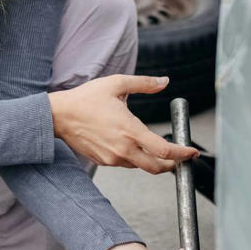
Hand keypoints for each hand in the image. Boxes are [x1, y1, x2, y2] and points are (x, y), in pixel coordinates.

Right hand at [47, 75, 198, 173]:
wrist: (59, 116)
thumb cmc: (86, 98)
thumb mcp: (116, 84)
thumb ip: (144, 83)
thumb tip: (165, 82)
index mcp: (130, 130)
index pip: (164, 150)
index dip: (182, 154)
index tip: (191, 152)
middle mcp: (123, 149)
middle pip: (156, 167)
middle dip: (172, 164)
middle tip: (179, 157)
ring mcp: (112, 158)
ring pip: (140, 165)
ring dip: (151, 160)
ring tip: (155, 147)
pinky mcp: (103, 161)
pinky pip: (125, 163)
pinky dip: (134, 157)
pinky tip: (131, 144)